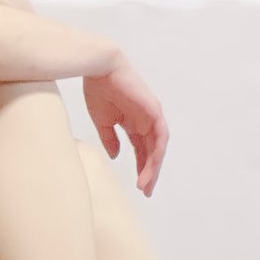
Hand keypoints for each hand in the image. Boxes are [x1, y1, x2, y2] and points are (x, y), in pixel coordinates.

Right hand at [82, 54, 168, 195]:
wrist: (100, 68)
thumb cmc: (98, 89)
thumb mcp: (102, 121)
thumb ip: (110, 138)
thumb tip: (115, 156)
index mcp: (132, 122)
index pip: (140, 150)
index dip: (140, 168)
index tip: (138, 185)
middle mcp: (145, 121)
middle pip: (151, 152)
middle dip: (149, 172)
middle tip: (145, 191)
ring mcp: (152, 116)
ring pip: (157, 148)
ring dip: (153, 167)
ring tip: (146, 184)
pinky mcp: (154, 111)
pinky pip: (160, 137)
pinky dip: (157, 153)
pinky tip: (151, 167)